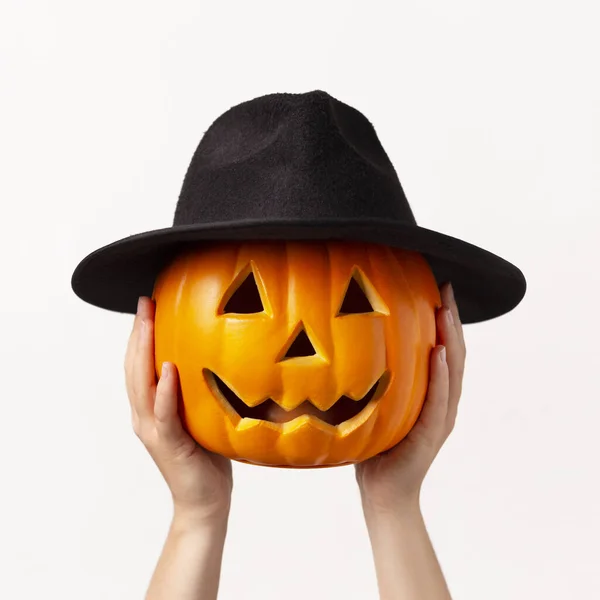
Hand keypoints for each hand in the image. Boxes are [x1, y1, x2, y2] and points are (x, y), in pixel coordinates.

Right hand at [125, 297, 232, 523]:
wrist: (205, 499)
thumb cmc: (208, 454)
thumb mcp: (202, 413)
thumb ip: (198, 388)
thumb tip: (217, 354)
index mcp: (151, 408)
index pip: (139, 364)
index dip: (140, 334)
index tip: (147, 304)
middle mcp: (145, 416)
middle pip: (134, 368)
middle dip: (138, 333)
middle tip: (144, 302)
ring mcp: (153, 430)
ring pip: (142, 385)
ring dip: (145, 351)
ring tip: (149, 321)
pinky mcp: (168, 443)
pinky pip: (164, 414)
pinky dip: (164, 391)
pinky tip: (168, 369)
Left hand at [355, 282, 465, 512]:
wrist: (383, 489)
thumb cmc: (376, 445)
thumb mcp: (378, 402)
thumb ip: (379, 377)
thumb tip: (350, 342)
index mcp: (434, 393)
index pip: (445, 349)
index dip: (446, 320)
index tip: (440, 288)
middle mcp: (443, 402)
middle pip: (456, 354)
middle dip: (452, 320)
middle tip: (447, 289)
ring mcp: (442, 417)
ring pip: (453, 372)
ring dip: (452, 340)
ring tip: (446, 311)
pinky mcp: (433, 432)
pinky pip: (440, 399)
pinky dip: (442, 375)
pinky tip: (439, 353)